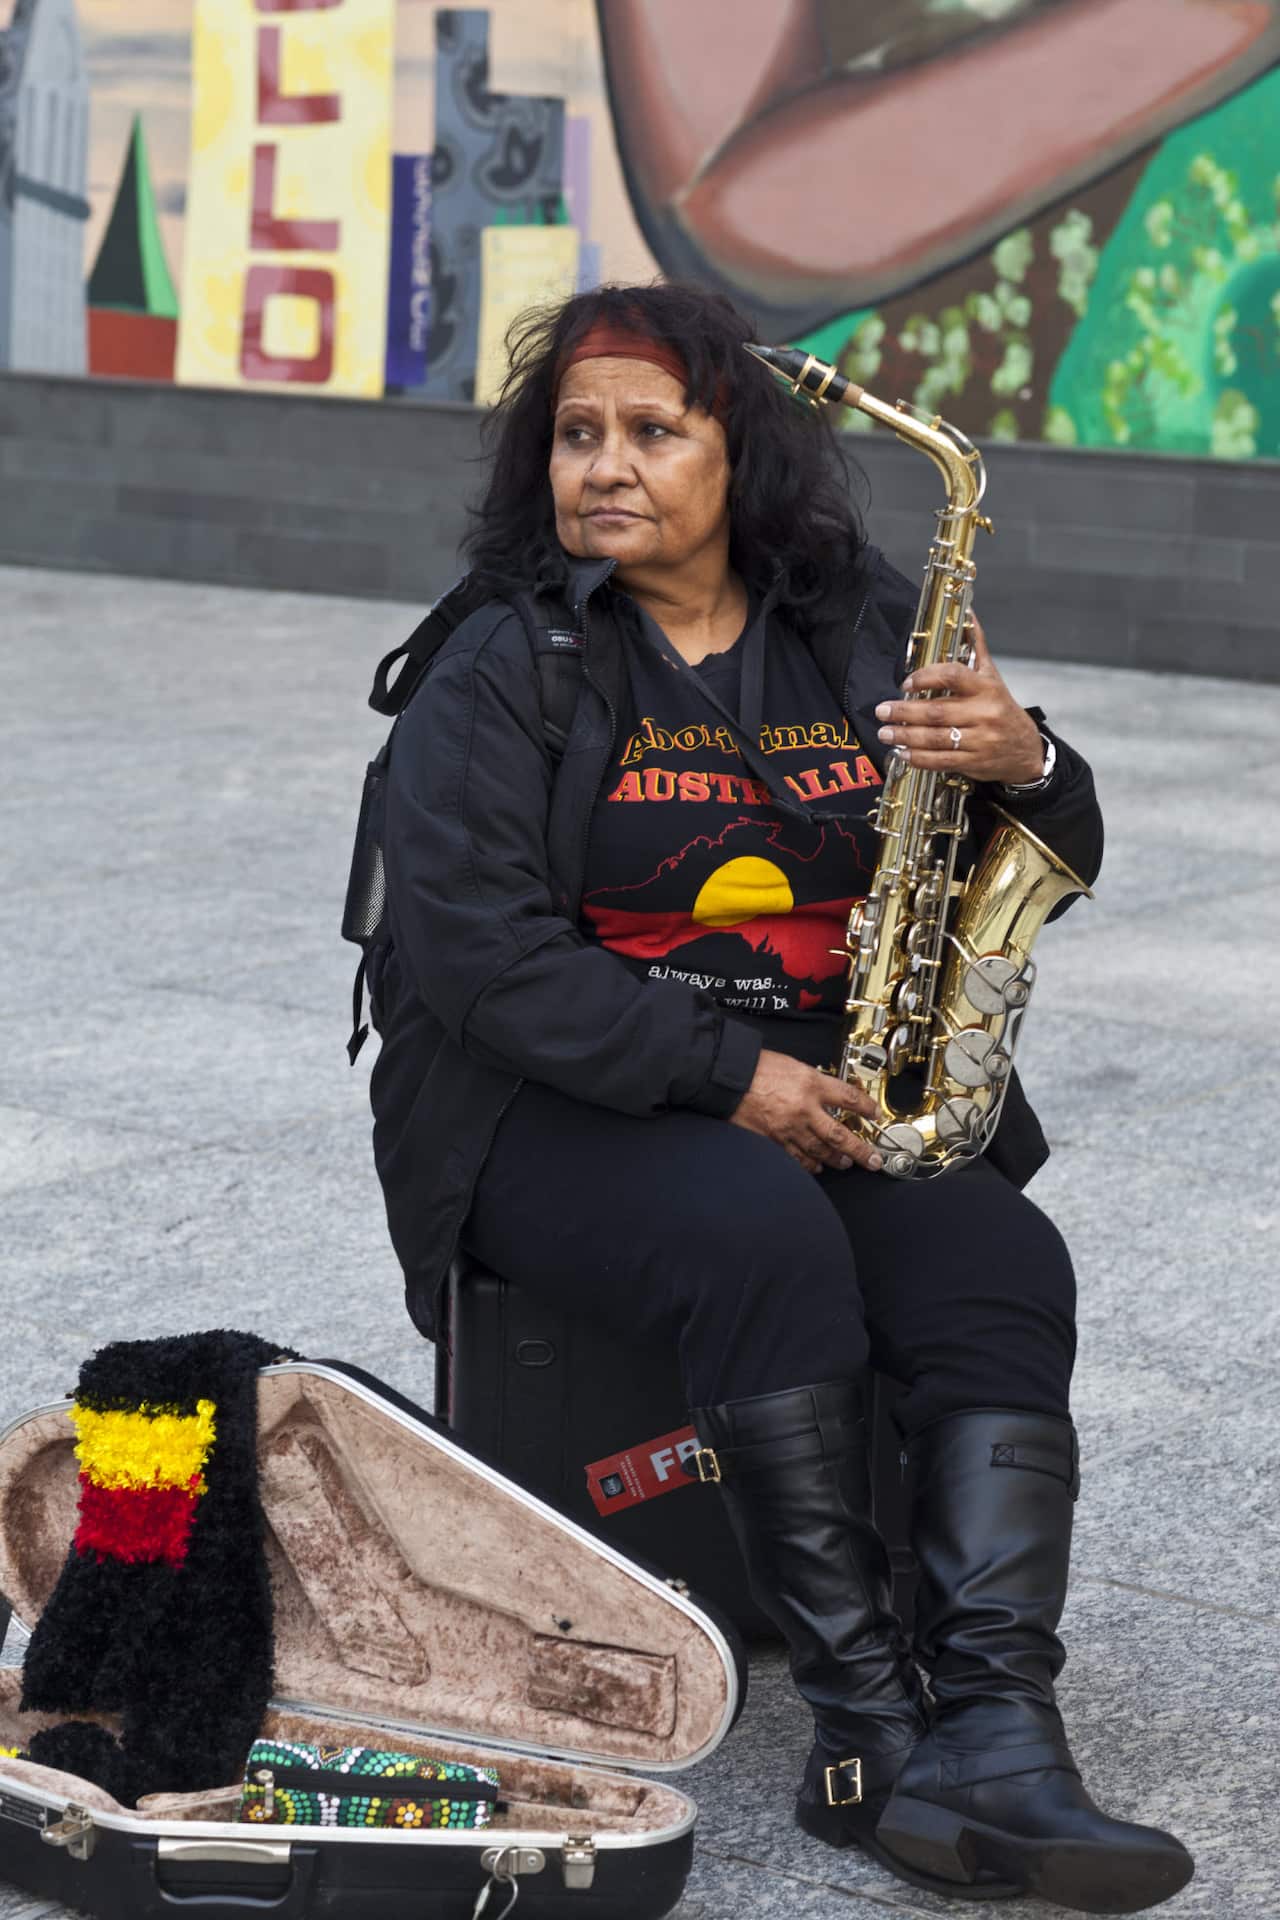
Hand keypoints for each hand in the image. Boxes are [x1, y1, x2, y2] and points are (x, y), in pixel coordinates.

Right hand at [729, 1049, 884, 1174]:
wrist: (727, 1077)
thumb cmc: (756, 1067)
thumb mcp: (794, 1064)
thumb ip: (812, 1081)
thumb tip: (827, 1094)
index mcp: (811, 1084)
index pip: (849, 1098)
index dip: (866, 1108)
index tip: (874, 1114)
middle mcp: (804, 1109)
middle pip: (840, 1135)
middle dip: (861, 1151)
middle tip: (873, 1159)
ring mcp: (789, 1128)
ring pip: (820, 1152)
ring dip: (837, 1160)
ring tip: (846, 1163)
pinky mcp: (773, 1140)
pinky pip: (797, 1158)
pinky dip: (810, 1165)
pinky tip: (817, 1167)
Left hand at [874, 612, 1044, 786]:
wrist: (1026, 750)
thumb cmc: (1002, 709)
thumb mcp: (993, 677)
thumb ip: (976, 648)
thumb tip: (968, 615)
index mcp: (986, 688)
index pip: (953, 676)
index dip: (926, 678)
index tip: (906, 684)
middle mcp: (984, 713)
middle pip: (937, 711)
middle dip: (904, 712)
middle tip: (882, 710)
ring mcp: (980, 740)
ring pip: (935, 738)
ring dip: (905, 736)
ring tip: (885, 733)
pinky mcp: (974, 762)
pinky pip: (941, 761)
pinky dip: (918, 758)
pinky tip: (902, 753)